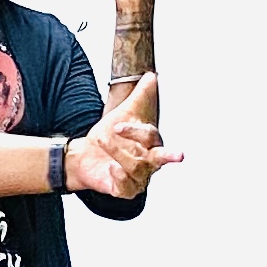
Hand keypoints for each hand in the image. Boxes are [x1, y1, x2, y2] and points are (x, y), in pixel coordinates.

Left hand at [65, 74, 181, 202]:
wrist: (86, 154)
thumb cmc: (111, 136)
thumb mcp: (125, 112)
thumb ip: (140, 96)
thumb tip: (152, 76)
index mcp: (151, 143)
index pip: (150, 136)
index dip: (134, 130)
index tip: (117, 126)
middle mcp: (149, 162)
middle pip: (160, 158)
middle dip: (170, 156)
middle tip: (180, 155)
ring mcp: (139, 178)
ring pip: (135, 168)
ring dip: (117, 152)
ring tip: (102, 141)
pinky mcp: (125, 190)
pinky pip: (127, 188)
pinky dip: (120, 177)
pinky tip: (111, 168)